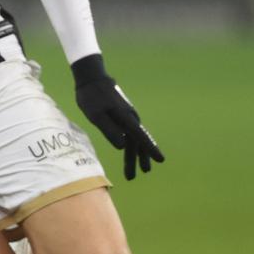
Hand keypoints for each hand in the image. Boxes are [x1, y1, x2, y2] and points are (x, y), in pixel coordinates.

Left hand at [72, 54, 164, 179]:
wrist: (92, 78)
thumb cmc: (92, 96)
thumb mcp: (96, 115)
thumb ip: (109, 130)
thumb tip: (123, 147)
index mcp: (125, 118)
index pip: (140, 137)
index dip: (150, 149)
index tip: (161, 160)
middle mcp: (130, 118)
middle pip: (137, 142)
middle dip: (138, 159)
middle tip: (138, 175)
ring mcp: (127, 117)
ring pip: (133, 140)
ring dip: (135, 155)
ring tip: (135, 172)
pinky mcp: (122, 116)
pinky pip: (130, 134)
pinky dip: (131, 145)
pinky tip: (129, 152)